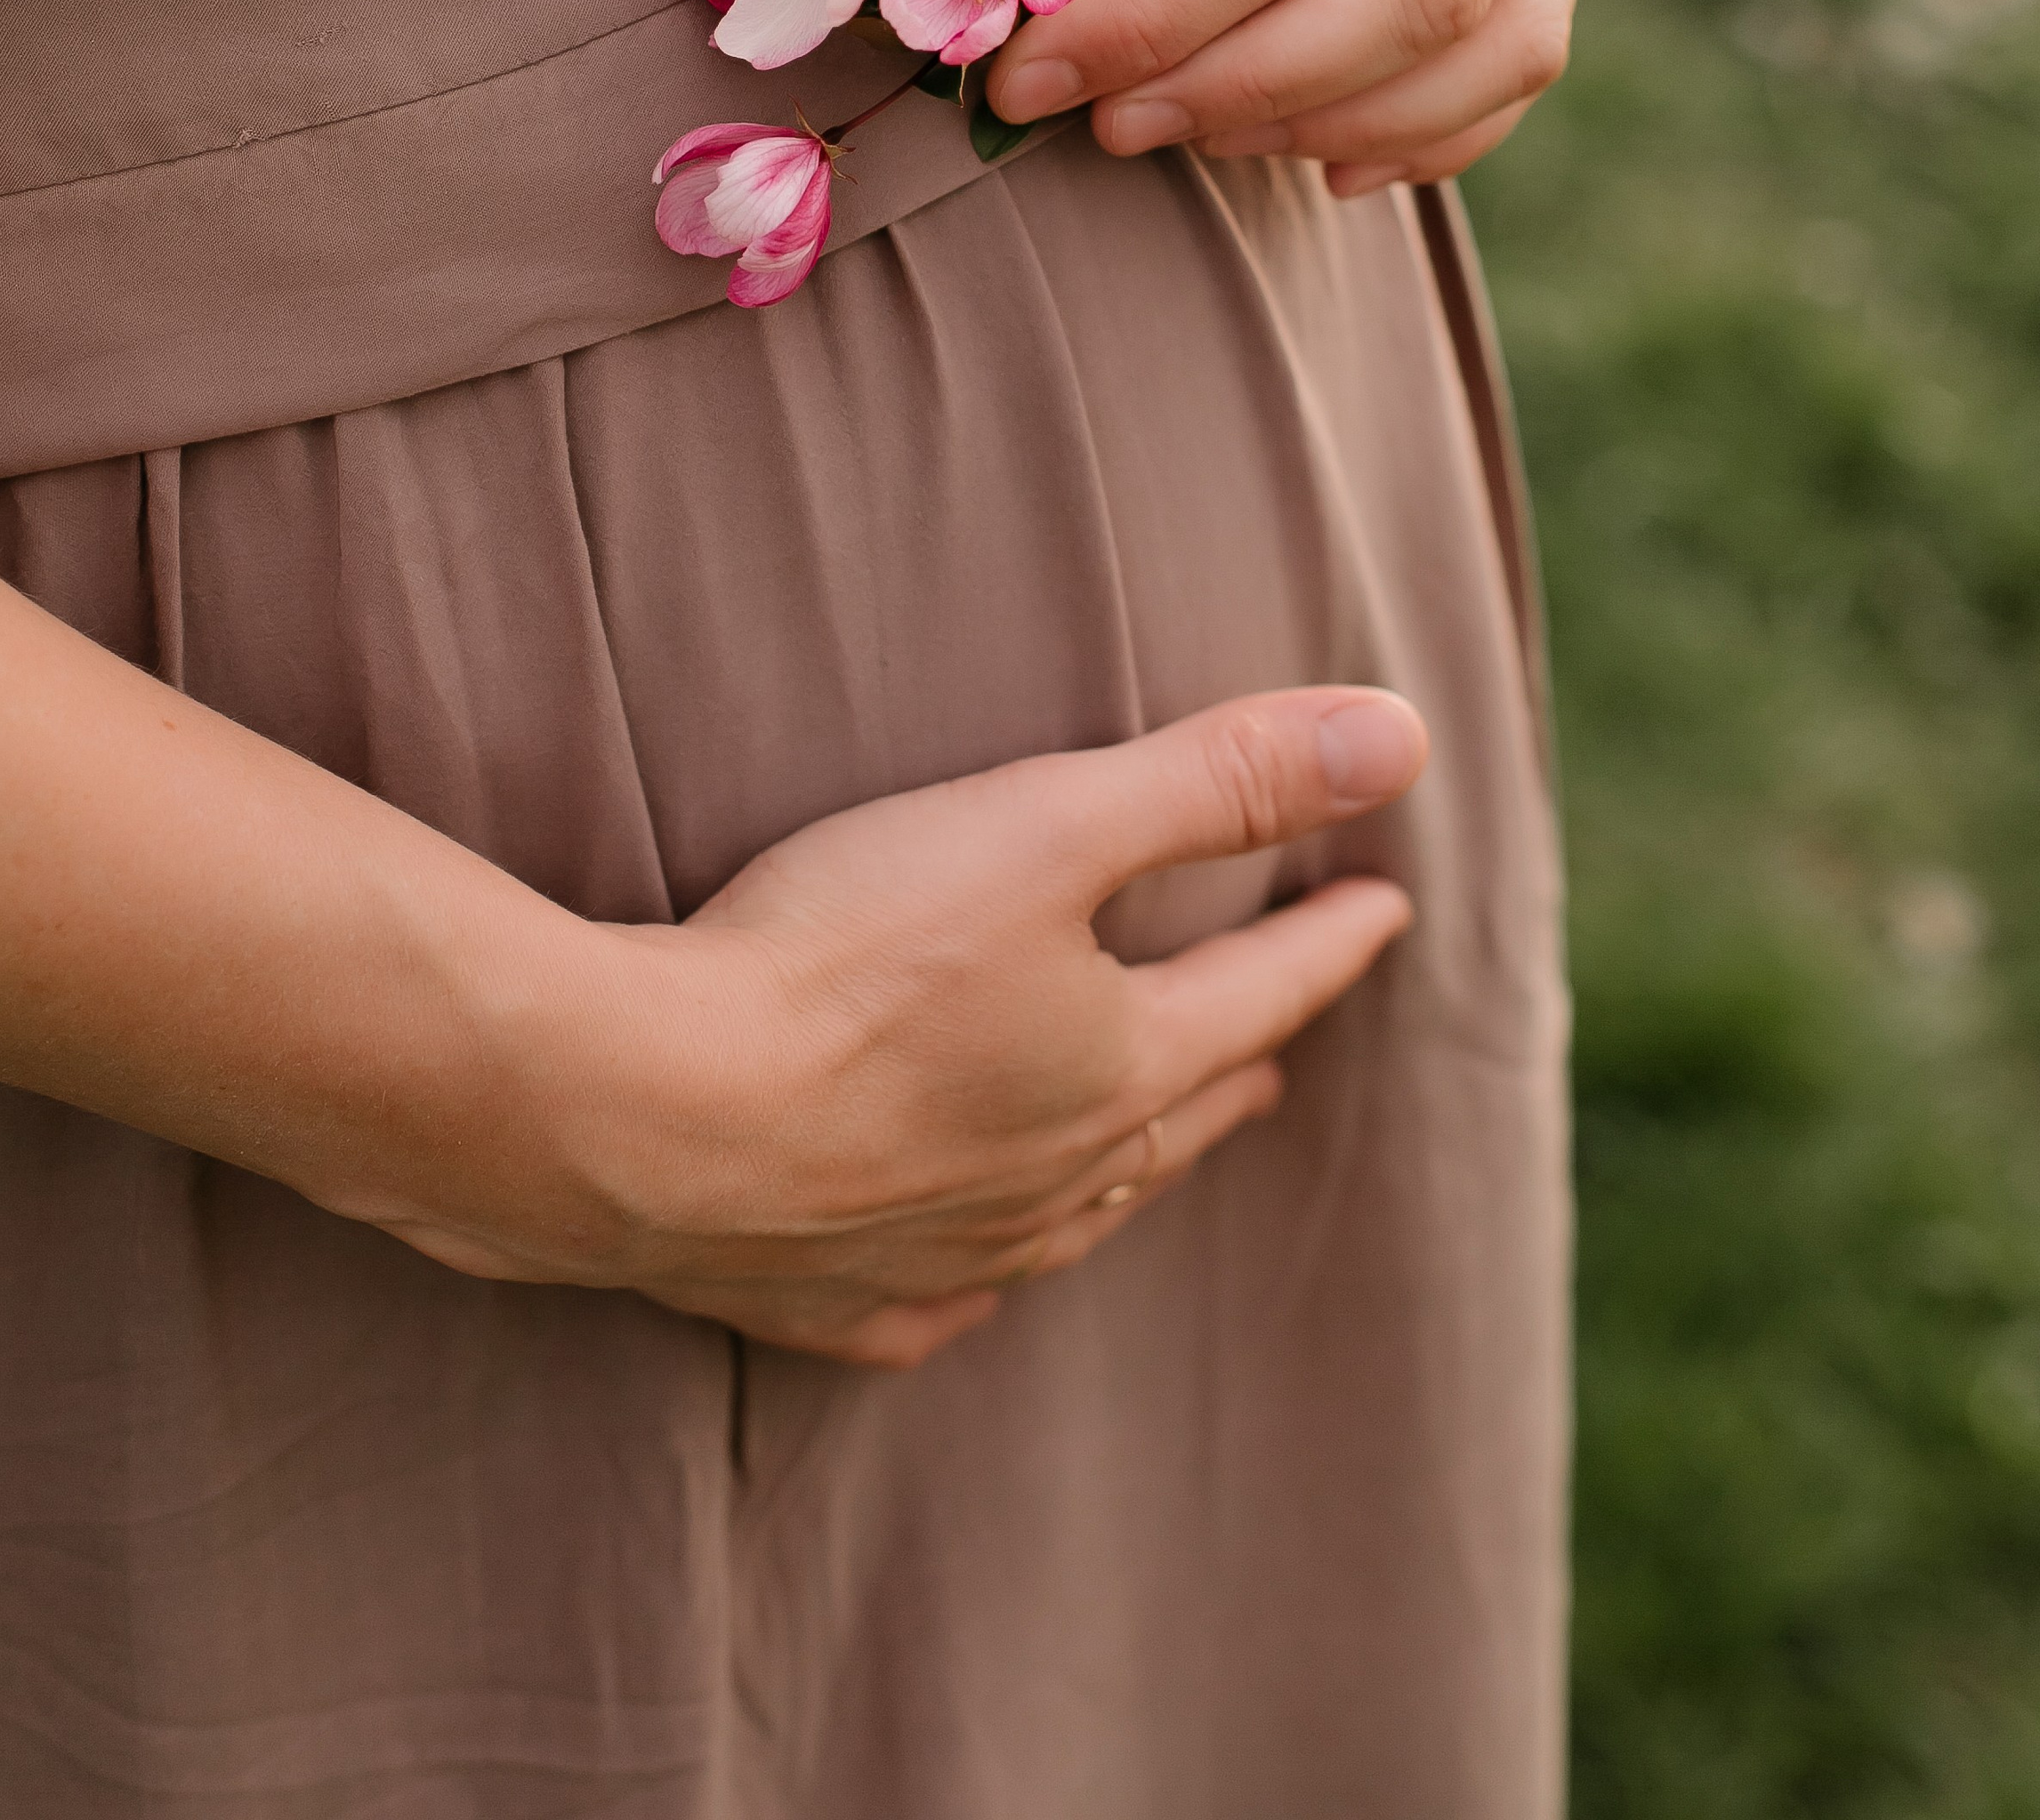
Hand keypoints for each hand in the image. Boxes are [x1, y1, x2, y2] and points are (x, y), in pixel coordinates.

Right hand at [379, 685, 1423, 1368]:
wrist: (639, 1113)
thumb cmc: (843, 955)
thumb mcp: (1046, 823)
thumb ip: (1215, 779)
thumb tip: (1400, 740)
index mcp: (1116, 1067)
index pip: (1259, 991)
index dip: (1327, 937)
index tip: (1383, 904)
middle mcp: (1050, 1180)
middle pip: (1178, 1112)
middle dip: (1241, 1059)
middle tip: (1281, 1038)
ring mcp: (937, 1253)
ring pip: (1076, 1212)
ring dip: (1133, 1165)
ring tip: (1157, 1139)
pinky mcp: (822, 1298)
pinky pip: (935, 1299)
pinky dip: (975, 1272)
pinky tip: (967, 1270)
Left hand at [986, 0, 1577, 193]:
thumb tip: (1069, 35)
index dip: (1155, 22)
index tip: (1033, 77)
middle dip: (1257, 88)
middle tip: (1113, 122)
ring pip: (1501, 41)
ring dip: (1349, 117)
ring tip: (1194, 132)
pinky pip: (1519, 32)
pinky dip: (1429, 113)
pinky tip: (1316, 147)